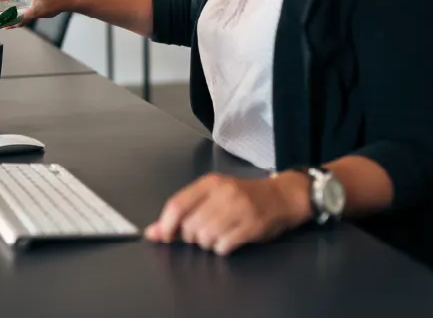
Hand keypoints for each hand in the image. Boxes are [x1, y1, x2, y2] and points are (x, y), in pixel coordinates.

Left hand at [144, 172, 311, 254]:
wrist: (281, 196)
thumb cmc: (242, 196)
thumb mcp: (212, 195)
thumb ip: (182, 211)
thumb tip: (152, 233)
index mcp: (209, 183)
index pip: (177, 205)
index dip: (166, 225)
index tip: (165, 236)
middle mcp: (223, 193)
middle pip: (190, 225)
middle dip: (191, 236)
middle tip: (202, 232)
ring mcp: (238, 209)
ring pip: (205, 237)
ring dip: (207, 244)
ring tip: (217, 235)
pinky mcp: (251, 225)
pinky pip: (224, 246)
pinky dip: (222, 248)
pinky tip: (229, 240)